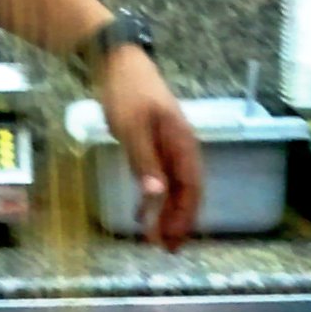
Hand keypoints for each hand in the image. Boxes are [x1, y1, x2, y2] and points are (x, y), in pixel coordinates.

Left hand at [92, 47, 203, 250]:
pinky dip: (156, 197)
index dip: (184, 217)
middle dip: (179, 222)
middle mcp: (182, 147)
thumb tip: (157, 196)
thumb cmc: (127, 93)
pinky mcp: (156, 144)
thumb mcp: (133, 129)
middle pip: (187, 192)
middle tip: (167, 249)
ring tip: (157, 239)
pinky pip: (161, 177)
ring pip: (175, 186)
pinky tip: (143, 211)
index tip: (173, 241)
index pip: (192, 188)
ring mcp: (170, 145)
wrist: (118, 62)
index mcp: (183, 143)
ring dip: (167, 213)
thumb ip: (145, 163)